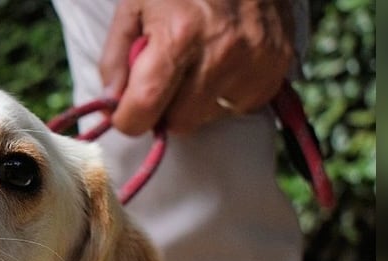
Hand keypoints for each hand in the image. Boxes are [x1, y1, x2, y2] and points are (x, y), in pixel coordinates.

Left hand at [100, 0, 295, 134]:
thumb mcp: (136, 5)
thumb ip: (116, 58)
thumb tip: (111, 104)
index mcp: (179, 35)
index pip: (145, 107)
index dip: (128, 119)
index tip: (125, 114)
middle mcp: (220, 54)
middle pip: (177, 121)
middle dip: (164, 107)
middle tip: (166, 76)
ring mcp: (253, 63)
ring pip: (207, 117)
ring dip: (194, 102)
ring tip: (198, 61)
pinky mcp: (276, 69)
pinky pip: (239, 107)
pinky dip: (225, 93)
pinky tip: (223, 62)